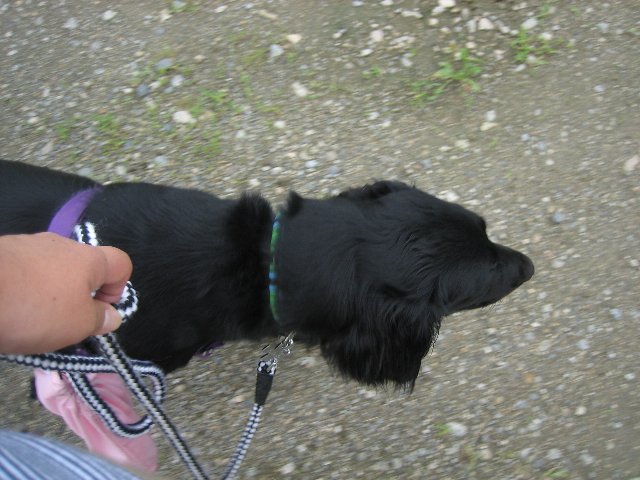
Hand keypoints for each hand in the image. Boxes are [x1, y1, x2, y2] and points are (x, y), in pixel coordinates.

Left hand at [0, 233, 131, 353]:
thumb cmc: (34, 309)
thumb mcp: (77, 325)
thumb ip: (100, 320)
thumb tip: (113, 316)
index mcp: (89, 258)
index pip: (121, 263)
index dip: (118, 288)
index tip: (99, 311)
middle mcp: (62, 244)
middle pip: (84, 266)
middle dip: (79, 292)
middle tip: (64, 320)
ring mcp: (28, 244)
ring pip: (51, 267)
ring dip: (49, 290)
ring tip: (30, 316)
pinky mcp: (1, 252)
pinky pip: (23, 270)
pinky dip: (22, 286)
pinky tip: (8, 306)